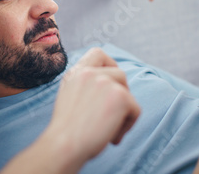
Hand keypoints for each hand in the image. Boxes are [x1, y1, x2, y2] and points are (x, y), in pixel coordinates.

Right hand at [44, 48, 139, 171]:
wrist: (63, 146)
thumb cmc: (65, 131)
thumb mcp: (69, 98)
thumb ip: (85, 87)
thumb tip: (109, 91)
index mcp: (76, 72)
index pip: (98, 53)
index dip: (110, 65)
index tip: (110, 83)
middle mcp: (90, 73)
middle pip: (120, 75)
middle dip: (121, 95)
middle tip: (110, 117)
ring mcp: (106, 82)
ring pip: (128, 93)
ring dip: (123, 112)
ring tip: (109, 131)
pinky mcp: (121, 96)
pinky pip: (135, 109)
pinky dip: (128, 125)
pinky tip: (112, 137)